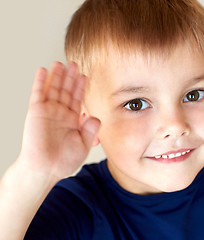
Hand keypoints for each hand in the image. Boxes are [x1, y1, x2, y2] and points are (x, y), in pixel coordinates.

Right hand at [19, 62, 99, 179]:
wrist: (46, 170)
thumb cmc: (63, 162)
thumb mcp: (83, 145)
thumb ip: (90, 130)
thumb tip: (94, 116)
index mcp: (72, 120)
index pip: (77, 99)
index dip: (81, 87)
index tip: (85, 76)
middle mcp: (60, 114)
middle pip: (66, 91)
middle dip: (70, 77)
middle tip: (74, 63)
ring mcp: (48, 112)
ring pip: (53, 89)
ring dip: (57, 76)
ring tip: (61, 63)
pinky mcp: (36, 113)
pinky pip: (38, 94)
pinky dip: (40, 82)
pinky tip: (43, 70)